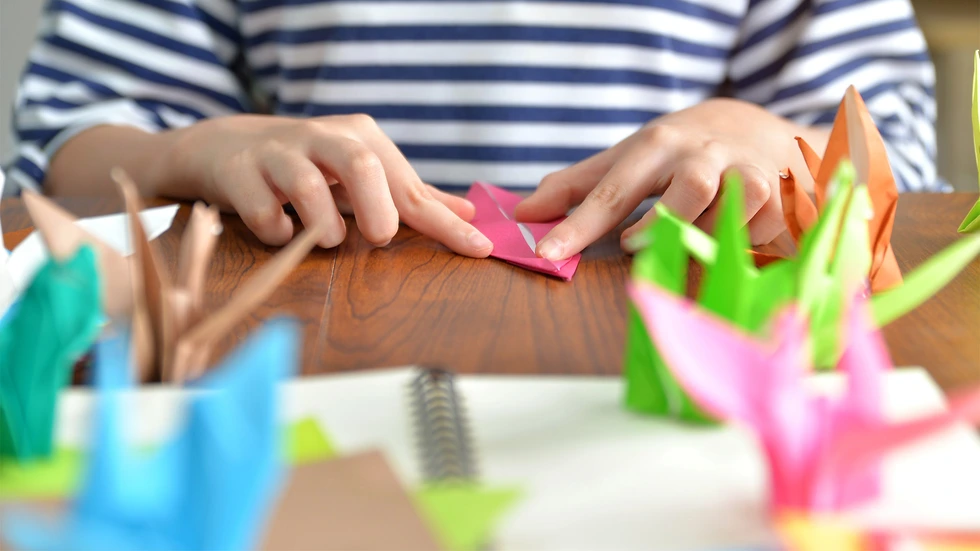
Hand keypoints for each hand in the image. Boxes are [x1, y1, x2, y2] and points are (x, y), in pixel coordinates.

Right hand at [169, 114, 492, 255]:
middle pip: (361, 165)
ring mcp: (278, 154)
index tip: (478, 249)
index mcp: (360, 137)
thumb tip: (467, 212)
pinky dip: (276, 230)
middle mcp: (322, 138)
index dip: (444, 222)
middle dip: (377, 208)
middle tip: (379, 238)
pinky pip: (261, 210)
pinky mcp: (239, 174)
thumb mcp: (361, 173)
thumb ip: (411, 195)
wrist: (225, 147)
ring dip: (322, 224)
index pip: (410, 186)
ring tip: (327, 240)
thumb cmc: (309, 165)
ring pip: (306, 184)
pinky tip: (282, 234)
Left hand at [515, 99, 821, 260]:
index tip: (544, 254)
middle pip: (690, 190)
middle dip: (663, 224)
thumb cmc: (677, 151)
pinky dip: (736, 243)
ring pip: (727, 215)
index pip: (611, 190)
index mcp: (658, 145)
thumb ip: (575, 186)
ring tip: (690, 238)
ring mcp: (746, 174)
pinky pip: (755, 235)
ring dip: (704, 237)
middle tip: (635, 246)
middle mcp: (703, 155)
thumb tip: (523, 212)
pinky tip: (730, 233)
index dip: (576, 225)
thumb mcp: (627, 158)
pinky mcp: (779, 200)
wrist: (755, 128)